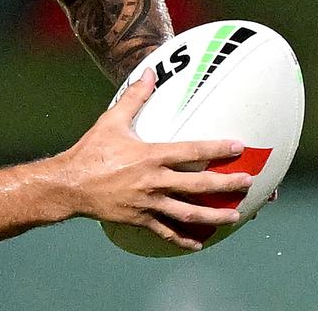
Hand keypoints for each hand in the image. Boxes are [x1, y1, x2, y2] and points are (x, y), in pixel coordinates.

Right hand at [57, 68, 253, 250]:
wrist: (69, 185)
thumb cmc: (90, 151)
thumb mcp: (112, 120)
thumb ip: (135, 97)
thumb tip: (149, 73)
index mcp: (150, 155)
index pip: (192, 152)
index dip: (218, 149)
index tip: (239, 147)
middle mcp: (154, 181)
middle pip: (198, 186)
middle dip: (226, 185)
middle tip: (247, 183)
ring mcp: (148, 203)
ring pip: (188, 213)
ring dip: (214, 216)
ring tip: (234, 216)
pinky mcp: (140, 219)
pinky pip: (166, 232)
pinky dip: (183, 240)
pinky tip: (198, 244)